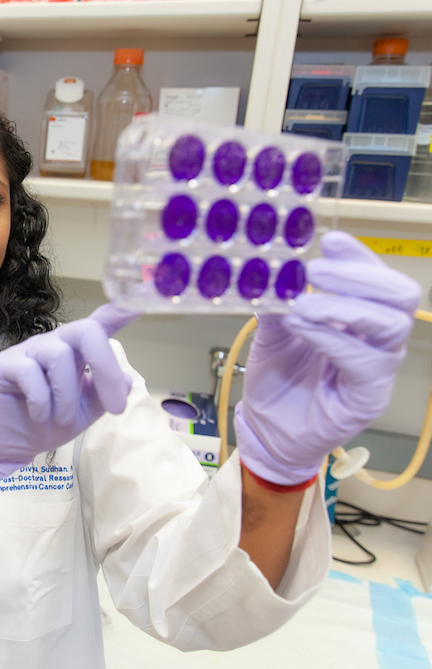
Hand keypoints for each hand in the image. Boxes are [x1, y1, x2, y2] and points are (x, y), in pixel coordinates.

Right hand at [0, 304, 138, 478]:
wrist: (7, 444)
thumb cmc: (45, 423)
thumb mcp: (83, 413)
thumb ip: (103, 396)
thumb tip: (127, 381)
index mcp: (74, 353)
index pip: (98, 326)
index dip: (119, 312)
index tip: (140, 304)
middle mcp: (52, 345)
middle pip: (85, 330)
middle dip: (106, 366)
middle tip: (115, 406)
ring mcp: (26, 352)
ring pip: (58, 355)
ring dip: (67, 396)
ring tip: (62, 419)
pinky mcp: (2, 365)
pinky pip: (29, 372)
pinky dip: (41, 400)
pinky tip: (38, 415)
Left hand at [235, 231, 420, 485]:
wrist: (268, 428)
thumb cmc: (278, 380)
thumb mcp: (271, 332)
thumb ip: (276, 303)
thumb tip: (268, 271)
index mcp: (358, 316)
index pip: (375, 278)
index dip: (358, 256)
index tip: (329, 240)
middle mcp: (376, 338)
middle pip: (399, 295)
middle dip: (359, 276)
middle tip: (314, 272)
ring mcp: (378, 366)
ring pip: (390, 324)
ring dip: (344, 307)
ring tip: (303, 305)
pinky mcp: (369, 395)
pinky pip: (364, 360)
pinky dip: (331, 338)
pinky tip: (302, 328)